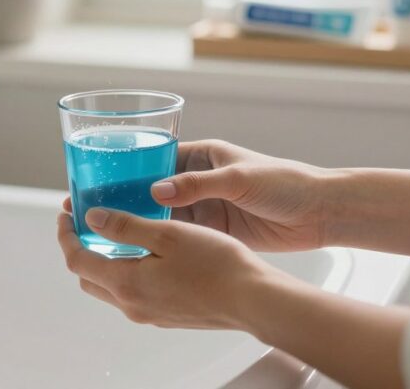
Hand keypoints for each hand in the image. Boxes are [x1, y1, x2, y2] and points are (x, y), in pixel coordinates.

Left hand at [57, 208, 280, 330]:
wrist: (253, 300)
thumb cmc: (216, 264)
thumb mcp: (166, 234)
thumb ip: (125, 226)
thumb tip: (92, 218)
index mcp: (126, 284)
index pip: (77, 260)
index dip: (66, 235)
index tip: (65, 213)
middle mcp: (133, 305)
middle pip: (89, 276)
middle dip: (81, 248)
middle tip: (86, 221)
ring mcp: (150, 314)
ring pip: (111, 287)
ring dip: (104, 261)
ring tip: (115, 232)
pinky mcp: (167, 316)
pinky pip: (134, 293)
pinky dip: (126, 271)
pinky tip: (146, 253)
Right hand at [62, 139, 330, 251]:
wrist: (320, 212)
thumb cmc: (285, 182)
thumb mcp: (240, 178)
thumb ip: (199, 185)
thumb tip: (156, 191)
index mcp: (201, 156)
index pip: (153, 159)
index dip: (125, 169)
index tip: (97, 179)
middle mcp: (197, 180)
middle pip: (149, 188)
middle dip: (122, 199)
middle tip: (89, 210)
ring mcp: (204, 207)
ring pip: (161, 215)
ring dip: (137, 223)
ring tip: (104, 235)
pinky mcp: (213, 231)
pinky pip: (179, 236)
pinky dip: (159, 242)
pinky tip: (136, 253)